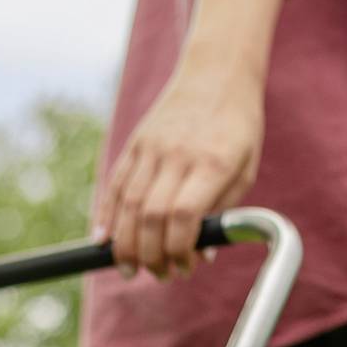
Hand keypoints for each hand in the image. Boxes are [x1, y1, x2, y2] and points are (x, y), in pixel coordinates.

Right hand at [95, 58, 263, 280]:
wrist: (216, 73)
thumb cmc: (238, 128)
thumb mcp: (245, 169)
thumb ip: (224, 211)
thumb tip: (202, 254)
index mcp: (212, 163)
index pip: (183, 214)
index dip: (178, 249)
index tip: (186, 266)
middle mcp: (178, 155)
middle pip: (150, 215)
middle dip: (151, 255)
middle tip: (159, 274)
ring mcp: (152, 148)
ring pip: (127, 204)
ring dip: (125, 244)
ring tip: (130, 269)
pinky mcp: (136, 143)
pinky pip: (115, 185)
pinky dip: (105, 216)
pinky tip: (102, 242)